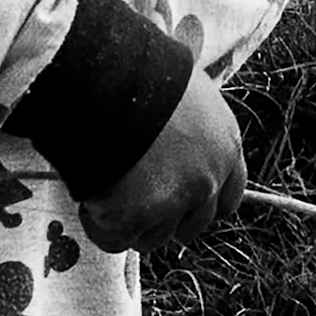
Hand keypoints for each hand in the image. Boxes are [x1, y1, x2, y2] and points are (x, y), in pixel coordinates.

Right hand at [78, 65, 245, 253]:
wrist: (108, 81)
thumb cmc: (143, 76)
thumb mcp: (189, 93)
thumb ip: (195, 127)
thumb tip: (180, 134)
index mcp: (225, 146)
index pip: (227, 199)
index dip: (200, 205)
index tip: (177, 201)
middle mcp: (208, 178)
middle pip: (191, 226)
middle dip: (164, 219)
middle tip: (134, 200)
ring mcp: (173, 201)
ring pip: (152, 238)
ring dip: (129, 223)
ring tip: (105, 189)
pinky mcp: (133, 216)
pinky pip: (114, 239)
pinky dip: (97, 224)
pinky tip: (88, 197)